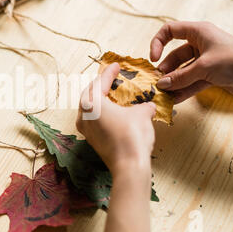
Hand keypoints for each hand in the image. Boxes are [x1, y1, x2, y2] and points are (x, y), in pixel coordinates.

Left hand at [76, 63, 155, 231]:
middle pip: (89, 93)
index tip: (116, 65)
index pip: (100, 82)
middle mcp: (84, 114)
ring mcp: (86, 129)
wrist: (129, 166)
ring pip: (89, 107)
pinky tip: (112, 112)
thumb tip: (148, 106)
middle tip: (111, 78)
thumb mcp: (142, 114)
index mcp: (92, 103)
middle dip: (100, 85)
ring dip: (99, 99)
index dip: (109, 72)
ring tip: (111, 94)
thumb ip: (143, 106)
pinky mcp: (91, 139)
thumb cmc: (132, 136)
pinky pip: (93, 119)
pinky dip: (100, 112)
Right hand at [150, 21, 232, 104]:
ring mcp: (205, 60)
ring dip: (174, 82)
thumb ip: (181, 76)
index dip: (158, 43)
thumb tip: (162, 84)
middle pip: (175, 55)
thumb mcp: (204, 67)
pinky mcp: (210, 74)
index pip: (170, 30)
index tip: (153, 58)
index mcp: (199, 32)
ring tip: (164, 94)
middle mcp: (201, 44)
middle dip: (166, 70)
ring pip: (183, 71)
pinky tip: (175, 100)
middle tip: (158, 83)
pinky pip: (192, 81)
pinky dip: (184, 90)